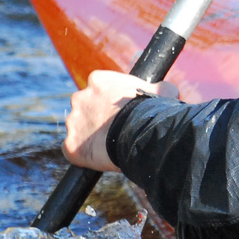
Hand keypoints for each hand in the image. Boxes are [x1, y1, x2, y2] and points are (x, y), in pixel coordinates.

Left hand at [63, 69, 178, 171]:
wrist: (140, 135)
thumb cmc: (151, 111)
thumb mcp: (164, 92)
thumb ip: (160, 88)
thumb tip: (167, 90)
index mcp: (98, 80)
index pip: (99, 87)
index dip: (110, 99)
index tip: (120, 109)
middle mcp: (80, 98)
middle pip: (85, 107)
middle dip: (96, 116)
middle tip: (113, 128)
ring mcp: (73, 122)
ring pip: (78, 128)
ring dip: (89, 135)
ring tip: (108, 145)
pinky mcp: (70, 145)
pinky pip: (72, 150)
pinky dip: (83, 154)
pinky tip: (98, 157)